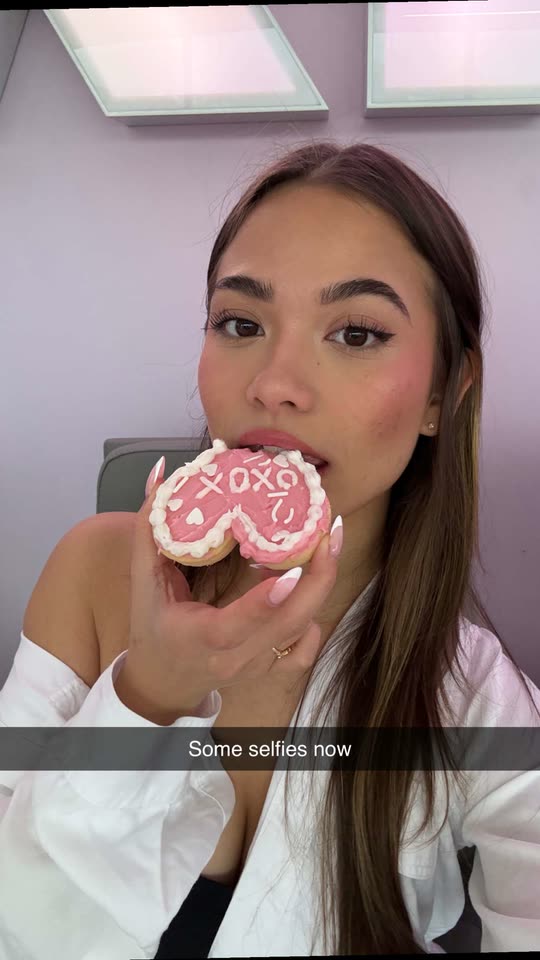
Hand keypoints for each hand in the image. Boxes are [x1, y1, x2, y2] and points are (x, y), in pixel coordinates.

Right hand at [114, 460, 340, 723]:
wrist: (163, 679)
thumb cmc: (153, 625)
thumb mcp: (142, 579)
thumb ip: (150, 527)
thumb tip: (163, 471)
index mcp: (202, 636)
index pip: (238, 624)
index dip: (265, 601)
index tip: (289, 573)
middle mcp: (236, 657)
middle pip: (288, 625)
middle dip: (316, 579)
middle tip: (327, 532)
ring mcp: (257, 666)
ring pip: (301, 631)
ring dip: (319, 587)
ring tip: (328, 543)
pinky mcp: (270, 669)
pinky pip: (304, 652)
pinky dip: (313, 624)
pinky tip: (308, 592)